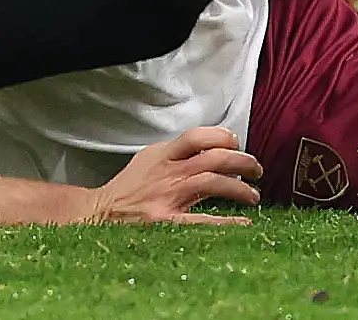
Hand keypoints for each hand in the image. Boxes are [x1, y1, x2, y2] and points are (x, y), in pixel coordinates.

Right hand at [88, 128, 260, 223]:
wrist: (101, 213)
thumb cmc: (129, 187)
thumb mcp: (150, 158)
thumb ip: (177, 152)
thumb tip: (210, 146)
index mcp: (164, 154)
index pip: (197, 136)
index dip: (222, 136)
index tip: (236, 143)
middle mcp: (168, 172)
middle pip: (213, 157)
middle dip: (242, 161)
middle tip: (256, 170)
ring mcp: (168, 196)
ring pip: (213, 182)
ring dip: (240, 188)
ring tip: (254, 195)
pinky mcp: (167, 221)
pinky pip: (202, 220)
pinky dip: (226, 221)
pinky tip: (242, 222)